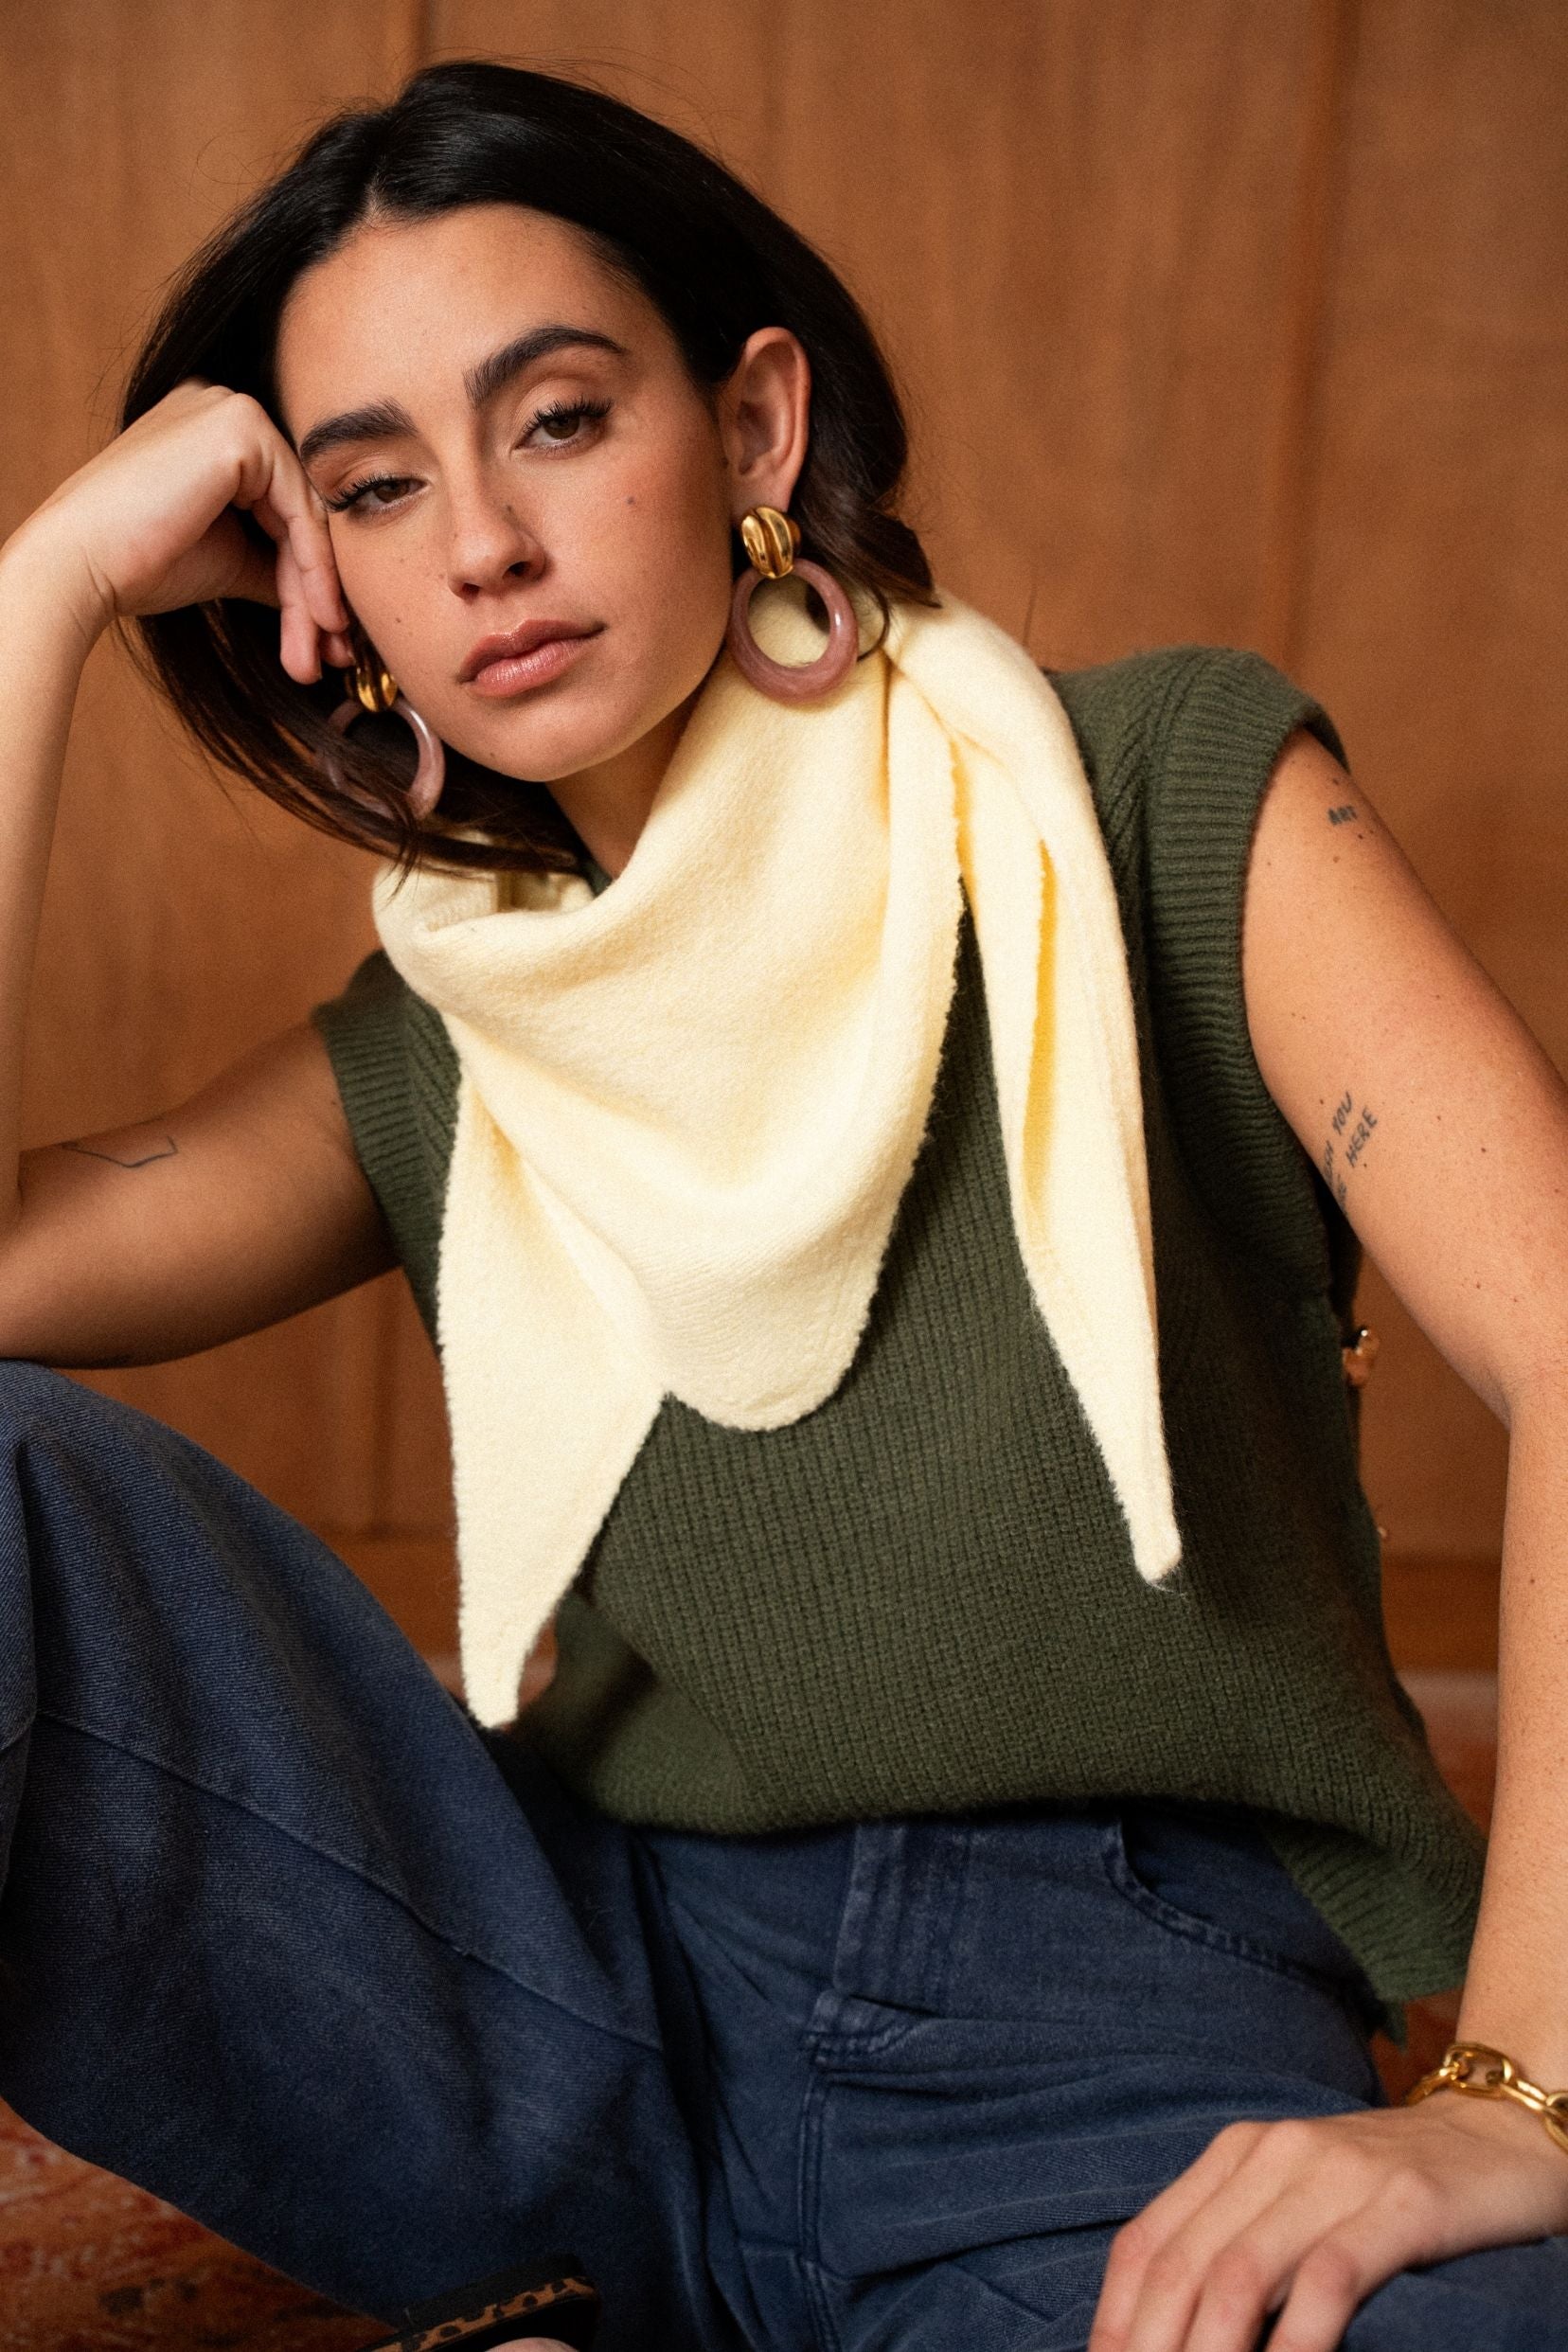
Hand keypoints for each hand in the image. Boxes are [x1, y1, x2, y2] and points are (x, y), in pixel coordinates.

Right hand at [9, 378, 350, 682]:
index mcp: (216, 428)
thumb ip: (280, 563)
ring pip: (305, 514)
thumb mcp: (229, 558)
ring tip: (323, 654)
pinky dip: (313, 569)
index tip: (327, 638)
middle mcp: (226, 404)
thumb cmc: (140, 562)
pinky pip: (300, 509)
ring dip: (317, 593)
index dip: (310, 576)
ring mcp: (233, 409)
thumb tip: (328, 598)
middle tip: (335, 654)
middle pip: (299, 510)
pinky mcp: (240, 428)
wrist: (83, 566)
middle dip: (319, 591)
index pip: (285, 505)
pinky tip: (318, 617)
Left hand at [1086, 2091, 1567, 2350]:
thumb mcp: (1296, 2198)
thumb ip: (1237, 2240)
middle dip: (1151, 2347)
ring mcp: (1336, 2175)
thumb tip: (1172, 2327)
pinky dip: (1296, 2340)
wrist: (1497, 2136)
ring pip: (1240, 2272)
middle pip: (1182, 2265)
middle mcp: (1274, 2154)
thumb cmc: (1387, 2186)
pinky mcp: (1400, 2204)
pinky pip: (1329, 2277)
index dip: (1114, 2320)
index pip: (1147, 2242)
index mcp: (1236, 2152)